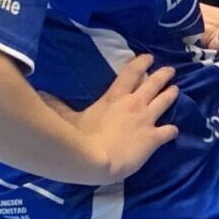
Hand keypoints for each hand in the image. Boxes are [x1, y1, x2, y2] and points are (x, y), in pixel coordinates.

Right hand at [67, 54, 179, 183]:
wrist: (96, 161)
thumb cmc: (79, 139)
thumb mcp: (67, 119)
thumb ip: (58, 105)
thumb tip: (42, 93)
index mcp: (114, 98)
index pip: (130, 74)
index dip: (140, 63)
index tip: (148, 57)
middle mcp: (133, 104)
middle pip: (152, 84)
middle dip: (162, 75)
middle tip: (170, 70)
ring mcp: (146, 120)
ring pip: (164, 101)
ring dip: (171, 94)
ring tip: (176, 89)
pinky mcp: (153, 137)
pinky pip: (169, 131)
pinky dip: (173, 130)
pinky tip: (175, 131)